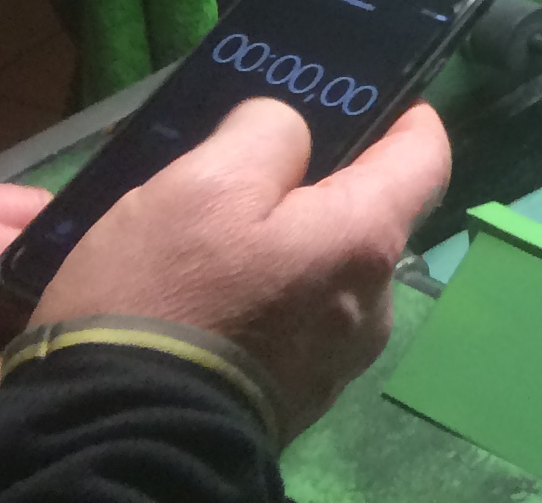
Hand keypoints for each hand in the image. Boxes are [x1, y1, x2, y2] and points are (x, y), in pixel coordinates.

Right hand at [33, 97, 449, 440]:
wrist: (116, 441)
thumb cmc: (168, 299)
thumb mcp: (204, 184)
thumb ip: (267, 134)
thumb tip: (290, 135)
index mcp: (366, 241)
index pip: (425, 156)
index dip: (402, 116)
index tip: (367, 98)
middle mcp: (369, 304)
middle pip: (360, 216)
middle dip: (311, 189)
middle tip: (242, 175)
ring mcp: (331, 360)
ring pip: (318, 271)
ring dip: (274, 248)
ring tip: (200, 241)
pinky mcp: (289, 397)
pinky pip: (288, 322)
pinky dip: (256, 299)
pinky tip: (197, 297)